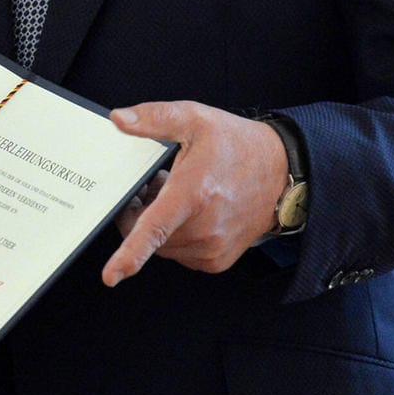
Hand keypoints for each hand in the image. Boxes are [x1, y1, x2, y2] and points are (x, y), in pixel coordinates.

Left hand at [101, 101, 286, 285]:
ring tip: (174, 193)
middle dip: (138, 212)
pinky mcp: (217, 260)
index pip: (154, 230)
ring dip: (158, 226)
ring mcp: (213, 248)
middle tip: (153, 183)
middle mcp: (205, 228)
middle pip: (147, 235)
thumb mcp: (195, 119)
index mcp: (193, 194)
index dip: (129, 255)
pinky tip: (188, 212)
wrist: (282, 171)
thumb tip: (118, 119)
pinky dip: (175, 236)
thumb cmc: (236, 144)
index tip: (111, 276)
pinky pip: (179, 253)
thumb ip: (154, 118)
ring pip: (161, 246)